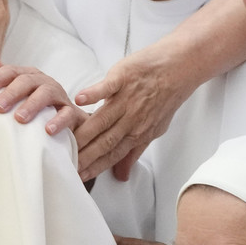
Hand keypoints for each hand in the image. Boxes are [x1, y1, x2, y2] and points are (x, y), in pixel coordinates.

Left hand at [0, 50, 88, 130]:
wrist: (67, 121)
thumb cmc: (34, 104)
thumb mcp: (16, 91)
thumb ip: (0, 74)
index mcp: (28, 76)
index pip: (12, 71)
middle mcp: (43, 82)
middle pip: (27, 81)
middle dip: (12, 93)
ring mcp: (59, 96)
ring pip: (46, 94)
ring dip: (32, 105)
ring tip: (19, 119)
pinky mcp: (72, 112)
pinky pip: (67, 114)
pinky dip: (58, 121)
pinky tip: (47, 130)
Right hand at [71, 47, 190, 181]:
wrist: (179, 67)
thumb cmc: (166, 97)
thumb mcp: (154, 129)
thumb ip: (134, 151)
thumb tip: (121, 176)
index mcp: (138, 132)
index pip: (113, 154)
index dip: (96, 166)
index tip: (78, 175)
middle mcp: (132, 118)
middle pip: (105, 140)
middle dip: (85, 154)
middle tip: (67, 163)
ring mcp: (127, 98)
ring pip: (102, 119)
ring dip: (84, 131)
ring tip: (65, 140)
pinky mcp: (123, 78)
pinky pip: (106, 88)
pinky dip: (93, 94)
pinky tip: (78, 100)